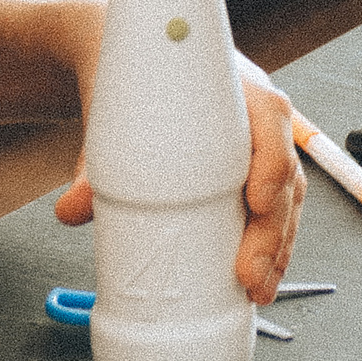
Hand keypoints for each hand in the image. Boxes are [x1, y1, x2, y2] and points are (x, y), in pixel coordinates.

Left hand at [53, 55, 305, 308]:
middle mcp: (258, 119)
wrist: (132, 71)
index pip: (271, 119)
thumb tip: (73, 211)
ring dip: (279, 247)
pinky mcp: (249, 175)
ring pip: (288, 197)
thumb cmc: (132, 84)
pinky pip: (275, 209)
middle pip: (285, 172)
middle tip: (248, 273)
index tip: (255, 202)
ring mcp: (259, 149)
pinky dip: (273, 245)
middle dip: (273, 230)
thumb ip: (91, 166)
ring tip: (258, 289)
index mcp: (237, 89)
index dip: (270, 162)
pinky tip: (262, 277)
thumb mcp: (110, 117)